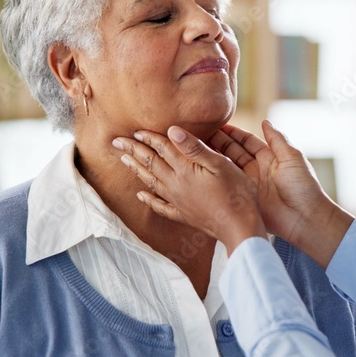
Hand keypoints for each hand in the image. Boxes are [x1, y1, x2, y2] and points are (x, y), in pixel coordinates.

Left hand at [113, 126, 266, 252]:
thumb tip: (172, 131)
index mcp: (186, 170)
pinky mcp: (184, 215)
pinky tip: (141, 196)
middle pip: (151, 163)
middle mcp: (177, 185)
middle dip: (133, 150)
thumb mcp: (220, 164)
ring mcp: (178, 201)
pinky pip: (160, 207)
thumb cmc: (236, 192)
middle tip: (116, 141)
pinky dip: (149, 200)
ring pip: (151, 182)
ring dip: (136, 170)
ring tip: (124, 161)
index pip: (163, 148)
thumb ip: (194, 148)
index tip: (135, 130)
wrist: (239, 226)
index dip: (149, 138)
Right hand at [205, 120, 353, 267]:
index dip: (233, 133)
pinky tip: (202, 168)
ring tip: (195, 147)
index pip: (247, 141)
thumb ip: (278, 139)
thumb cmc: (304, 186)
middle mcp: (257, 169)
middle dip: (218, 142)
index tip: (217, 124)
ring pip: (228, 167)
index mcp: (270, 158)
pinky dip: (215, 176)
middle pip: (234, 152)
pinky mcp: (244, 198)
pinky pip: (228, 184)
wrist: (305, 217)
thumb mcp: (293, 157)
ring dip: (213, 157)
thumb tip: (265, 121)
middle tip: (199, 133)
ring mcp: (249, 184)